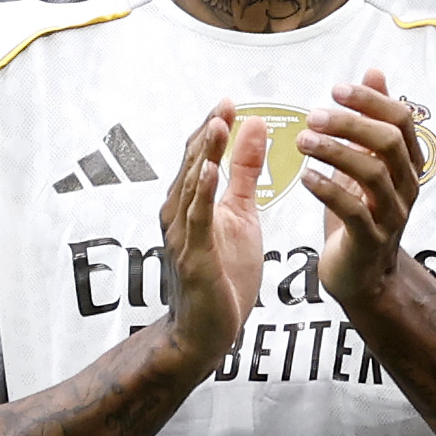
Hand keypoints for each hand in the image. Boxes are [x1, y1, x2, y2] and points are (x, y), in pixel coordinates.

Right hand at [139, 104, 251, 376]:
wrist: (205, 333)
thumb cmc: (223, 276)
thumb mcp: (242, 216)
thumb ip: (246, 173)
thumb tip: (255, 128)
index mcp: (192, 203)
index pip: (199, 156)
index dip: (213, 129)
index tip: (229, 102)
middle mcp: (180, 216)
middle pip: (191, 165)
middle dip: (208, 134)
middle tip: (224, 104)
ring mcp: (183, 237)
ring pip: (191, 188)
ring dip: (203, 156)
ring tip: (217, 125)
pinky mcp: (193, 259)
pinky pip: (197, 222)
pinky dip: (201, 195)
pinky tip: (209, 172)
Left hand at [294, 74, 435, 331]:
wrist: (362, 277)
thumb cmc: (360, 214)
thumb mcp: (367, 162)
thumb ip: (371, 119)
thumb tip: (375, 72)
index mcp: (407, 165)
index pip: (400, 121)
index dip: (370, 101)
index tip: (336, 88)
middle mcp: (406, 187)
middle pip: (388, 143)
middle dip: (350, 124)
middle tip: (313, 116)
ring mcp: (391, 215)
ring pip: (371, 174)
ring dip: (334, 152)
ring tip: (302, 141)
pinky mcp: (370, 240)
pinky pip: (352, 210)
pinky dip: (327, 189)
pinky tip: (305, 176)